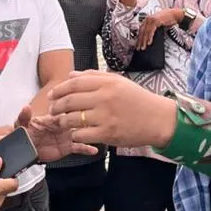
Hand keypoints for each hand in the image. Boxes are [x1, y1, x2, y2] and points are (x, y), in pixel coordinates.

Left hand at [24, 112, 97, 160]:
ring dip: (88, 132)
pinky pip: (79, 147)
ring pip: (80, 132)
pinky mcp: (68, 147)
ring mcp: (66, 136)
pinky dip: (87, 149)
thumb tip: (26, 107)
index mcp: (52, 118)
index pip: (63, 112)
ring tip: (98, 131)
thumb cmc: (25, 135)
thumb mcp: (21, 126)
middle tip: (93, 119)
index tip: (78, 108)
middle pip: (75, 120)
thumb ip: (23, 117)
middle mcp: (62, 125)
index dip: (70, 110)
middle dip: (83, 119)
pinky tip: (94, 150)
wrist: (28, 152)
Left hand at [49, 71, 177, 147]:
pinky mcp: (108, 133)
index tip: (52, 95)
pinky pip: (82, 134)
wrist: (158, 119)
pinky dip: (74, 134)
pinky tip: (74, 133)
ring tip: (60, 122)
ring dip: (62, 121)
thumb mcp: (118, 82)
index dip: (59, 89)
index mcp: (107, 83)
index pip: (75, 83)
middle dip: (57, 106)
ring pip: (73, 118)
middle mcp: (105, 98)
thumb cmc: (138, 99)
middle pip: (71, 100)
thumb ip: (94, 76)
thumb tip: (71, 75)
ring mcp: (106, 116)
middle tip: (52, 109)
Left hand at [137, 7, 180, 50]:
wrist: (174, 14)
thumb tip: (150, 39)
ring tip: (143, 47)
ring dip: (144, 41)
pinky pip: (151, 31)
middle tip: (138, 48)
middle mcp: (147, 19)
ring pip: (145, 32)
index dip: (138, 38)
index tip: (137, 44)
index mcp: (147, 20)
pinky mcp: (155, 21)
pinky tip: (149, 42)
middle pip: (141, 32)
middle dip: (140, 41)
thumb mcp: (158, 25)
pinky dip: (150, 37)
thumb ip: (153, 30)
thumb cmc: (167, 19)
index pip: (140, 30)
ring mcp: (151, 19)